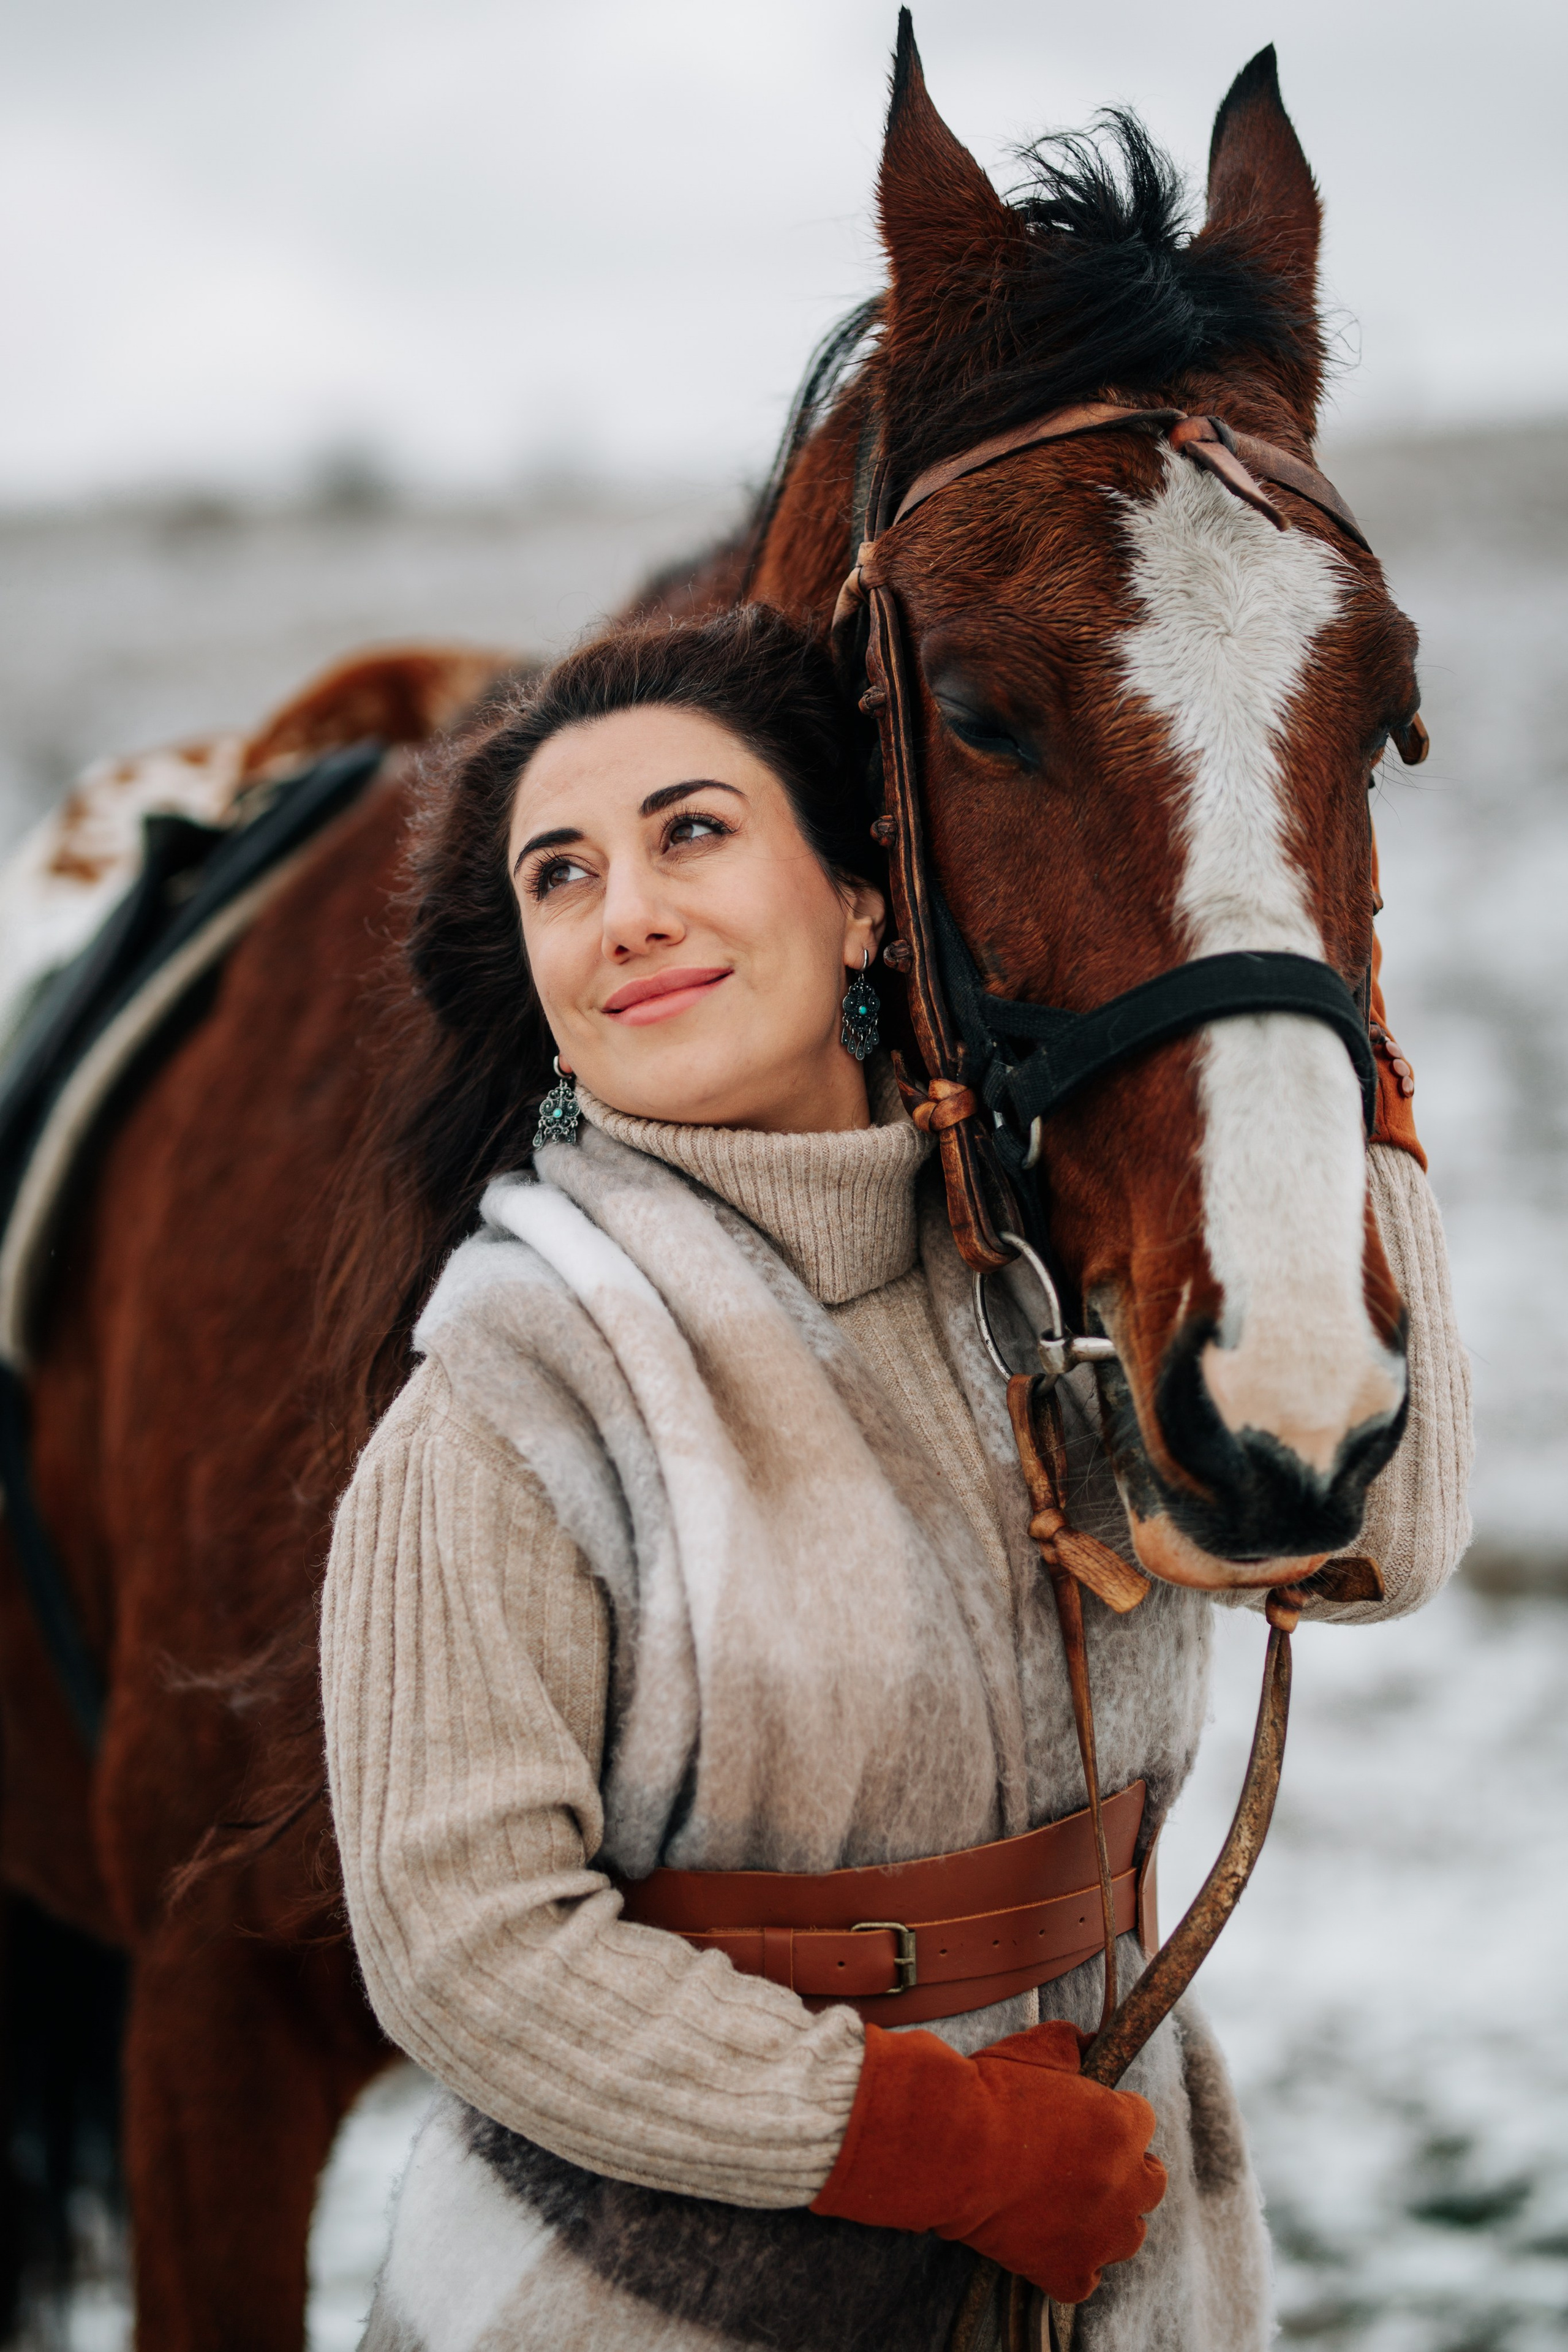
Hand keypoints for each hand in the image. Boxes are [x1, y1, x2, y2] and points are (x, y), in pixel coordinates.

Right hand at [810, 2018, 1165, 2302]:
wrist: (946, 2145)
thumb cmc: (987, 2093)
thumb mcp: (1036, 2048)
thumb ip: (1073, 2043)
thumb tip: (1088, 2041)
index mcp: (1121, 2126)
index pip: (1142, 2121)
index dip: (1114, 2116)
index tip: (1090, 2118)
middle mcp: (1122, 2183)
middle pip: (1151, 2183)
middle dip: (1126, 2170)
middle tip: (1088, 2162)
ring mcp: (1098, 2234)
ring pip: (1128, 2235)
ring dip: (1108, 2220)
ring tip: (1072, 2205)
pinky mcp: (1066, 2271)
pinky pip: (1085, 2279)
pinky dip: (1070, 2266)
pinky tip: (1048, 2243)